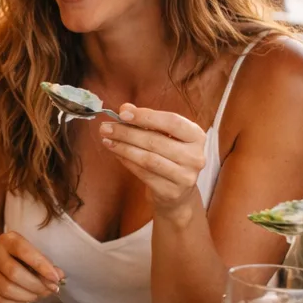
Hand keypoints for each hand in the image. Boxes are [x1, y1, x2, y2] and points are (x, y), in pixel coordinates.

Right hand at [0, 232, 62, 302]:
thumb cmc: (22, 260)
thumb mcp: (35, 258)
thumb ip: (47, 266)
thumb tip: (58, 277)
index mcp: (8, 239)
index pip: (23, 251)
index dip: (41, 266)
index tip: (55, 279)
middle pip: (13, 272)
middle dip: (35, 285)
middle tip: (48, 291)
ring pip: (5, 288)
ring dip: (26, 296)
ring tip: (36, 296)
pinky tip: (22, 302)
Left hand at [99, 105, 205, 222]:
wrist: (178, 193)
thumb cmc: (170, 157)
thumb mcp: (164, 136)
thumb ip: (146, 121)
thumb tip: (125, 108)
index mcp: (197, 136)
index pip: (172, 121)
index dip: (146, 116)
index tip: (123, 114)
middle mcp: (195, 157)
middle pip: (155, 141)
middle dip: (127, 133)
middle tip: (106, 128)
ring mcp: (185, 176)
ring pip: (148, 159)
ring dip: (123, 148)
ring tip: (107, 140)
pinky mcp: (171, 191)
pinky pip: (143, 173)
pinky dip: (127, 162)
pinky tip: (117, 154)